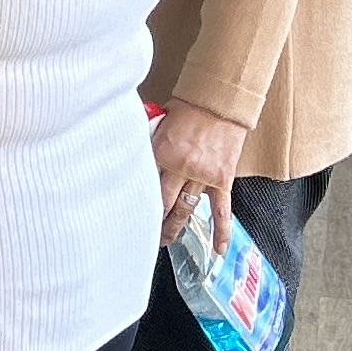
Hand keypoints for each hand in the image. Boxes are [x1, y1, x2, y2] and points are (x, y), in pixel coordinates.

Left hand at [151, 95, 248, 248]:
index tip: (129, 212)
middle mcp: (181, 168)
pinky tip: (218, 249)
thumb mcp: (160, 122)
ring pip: (186, 210)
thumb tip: (137, 160)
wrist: (220, 101)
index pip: (145, 185)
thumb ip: (150, 144)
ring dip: (174, 228)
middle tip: (144, 235)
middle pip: (163, 204)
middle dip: (152, 222)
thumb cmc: (190, 107)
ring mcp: (203, 176)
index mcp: (162, 152)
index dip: (136, 201)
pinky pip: (222, 210)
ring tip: (166, 240)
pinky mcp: (222, 180)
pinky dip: (221, 231)